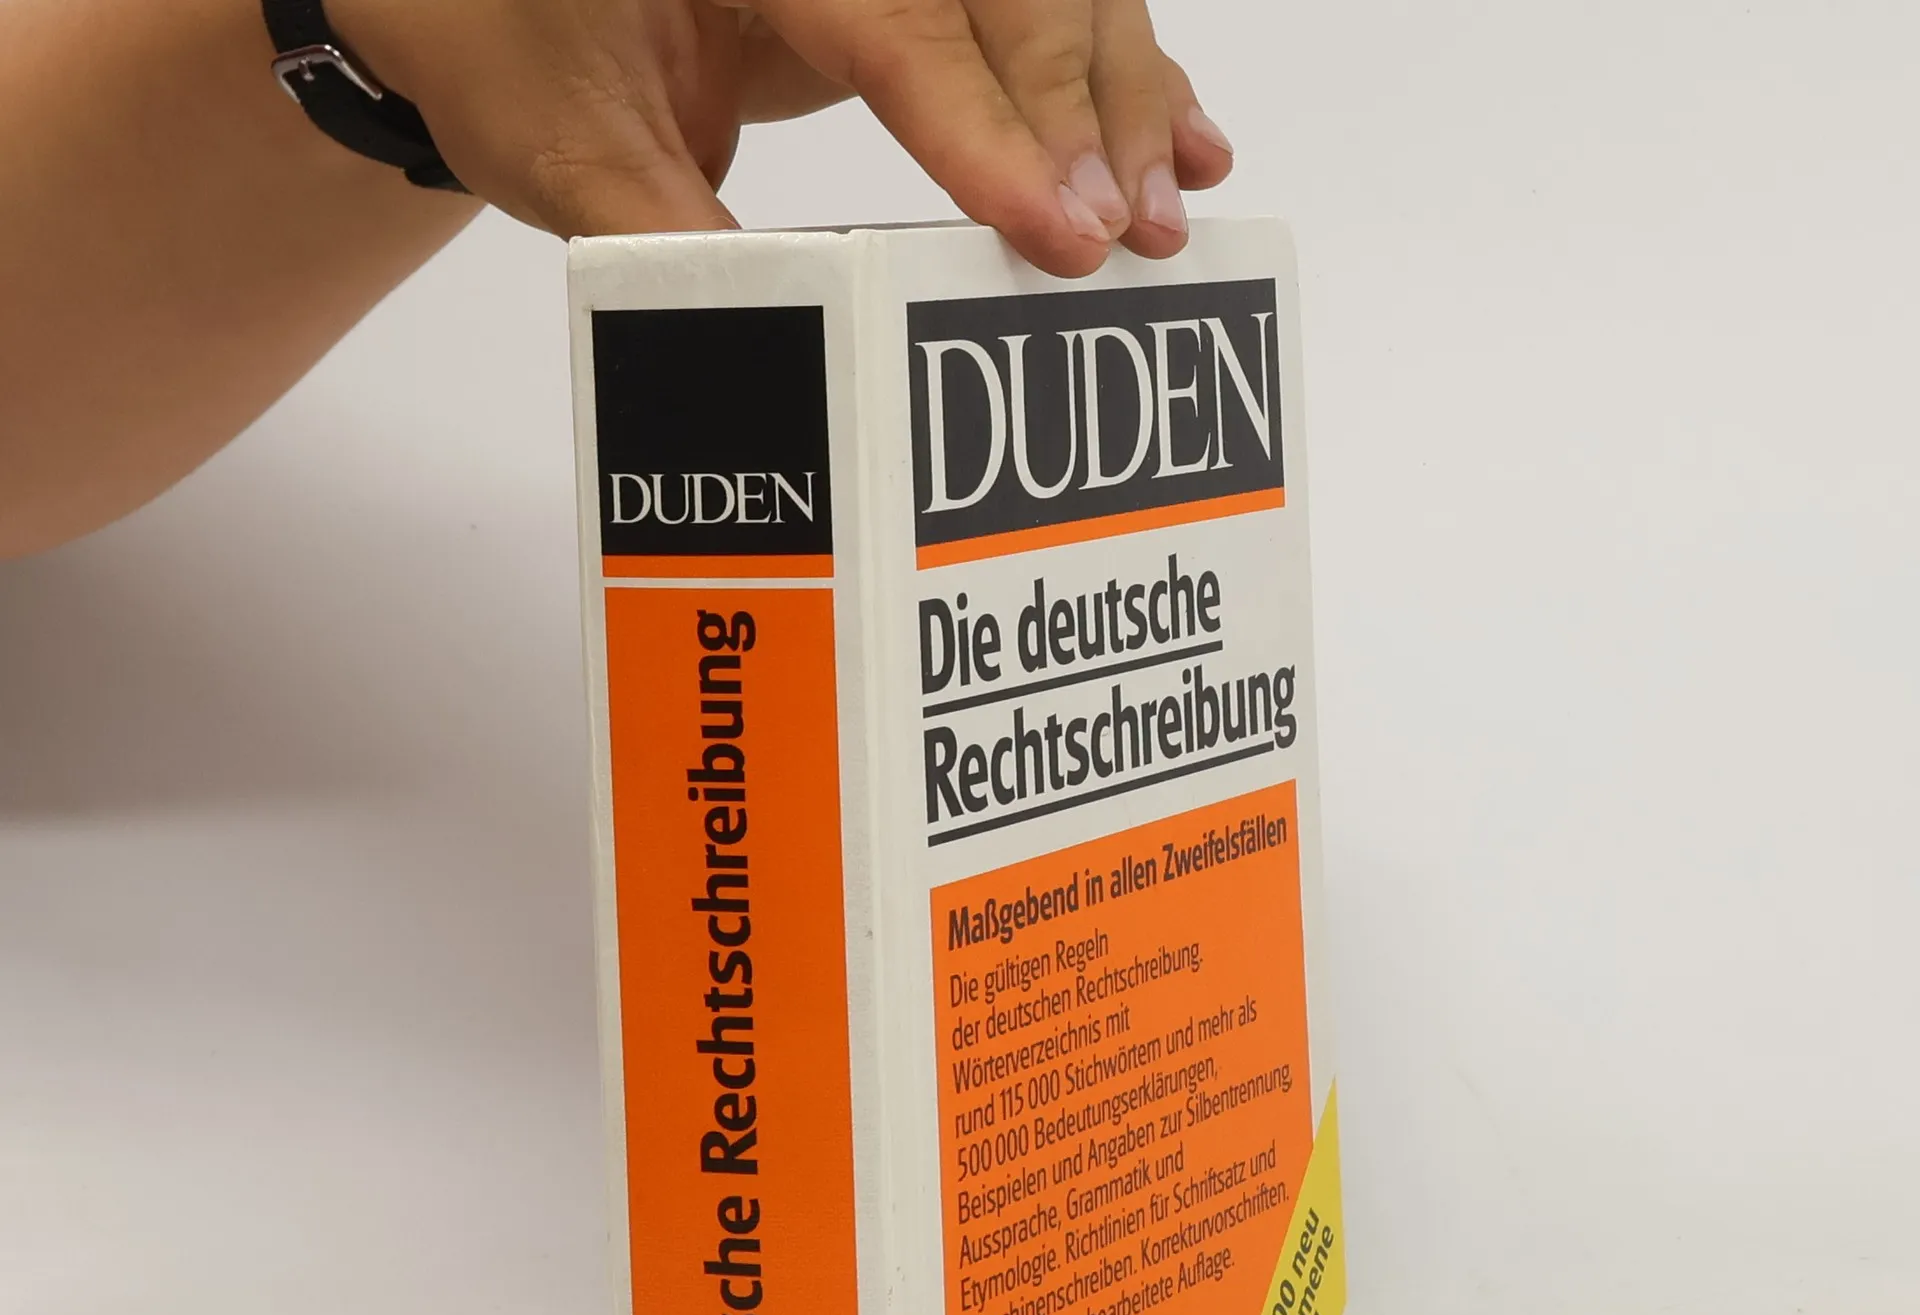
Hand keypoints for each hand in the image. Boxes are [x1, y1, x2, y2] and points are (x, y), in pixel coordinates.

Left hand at [325, 0, 1234, 274]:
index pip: (896, 20)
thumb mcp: (566, 154)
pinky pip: (1019, 3)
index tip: (1056, 228)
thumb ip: (684, 246)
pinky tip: (1179, 132)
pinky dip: (1106, 63)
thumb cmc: (491, 41)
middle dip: (1084, 98)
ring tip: (1173, 197)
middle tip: (1131, 228)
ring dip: (1120, 83)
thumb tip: (811, 354)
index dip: (985, 127)